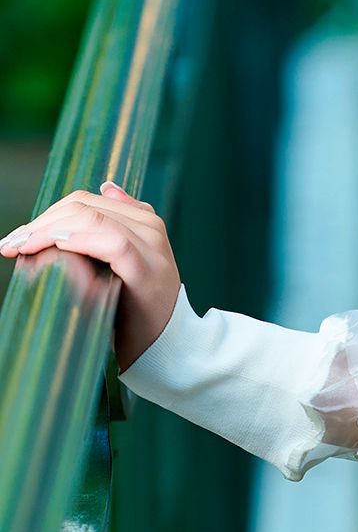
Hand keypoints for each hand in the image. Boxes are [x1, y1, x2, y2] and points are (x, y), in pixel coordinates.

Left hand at [0, 181, 181, 374]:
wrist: (167, 345)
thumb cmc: (139, 309)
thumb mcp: (127, 262)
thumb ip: (116, 226)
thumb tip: (106, 187)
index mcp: (144, 222)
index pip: (86, 201)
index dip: (47, 213)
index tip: (17, 236)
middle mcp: (149, 229)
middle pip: (85, 207)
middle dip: (42, 222)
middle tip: (11, 243)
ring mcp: (151, 249)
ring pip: (95, 219)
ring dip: (50, 230)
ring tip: (23, 247)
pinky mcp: (147, 272)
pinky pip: (113, 243)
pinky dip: (81, 240)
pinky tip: (58, 247)